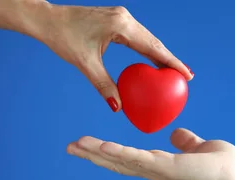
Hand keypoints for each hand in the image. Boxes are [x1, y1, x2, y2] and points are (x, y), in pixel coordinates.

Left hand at [36, 4, 193, 111]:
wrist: (47, 19)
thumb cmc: (63, 38)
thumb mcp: (85, 63)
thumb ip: (104, 85)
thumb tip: (118, 107)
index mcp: (121, 26)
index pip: (152, 47)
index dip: (171, 62)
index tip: (187, 74)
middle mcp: (125, 18)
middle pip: (154, 42)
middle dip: (170, 60)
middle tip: (186, 77)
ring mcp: (121, 16)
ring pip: (147, 38)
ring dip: (160, 54)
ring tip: (174, 71)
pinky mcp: (116, 19)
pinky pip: (138, 36)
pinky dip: (148, 48)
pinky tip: (153, 59)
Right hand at [66, 128, 234, 179]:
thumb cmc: (225, 169)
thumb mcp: (201, 148)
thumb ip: (187, 142)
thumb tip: (175, 133)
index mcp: (162, 165)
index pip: (129, 158)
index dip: (108, 152)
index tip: (89, 144)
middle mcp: (156, 171)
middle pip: (118, 162)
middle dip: (93, 154)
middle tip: (70, 146)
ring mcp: (159, 171)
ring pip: (122, 161)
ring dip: (97, 153)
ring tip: (74, 145)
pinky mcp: (166, 169)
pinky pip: (137, 159)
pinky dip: (118, 153)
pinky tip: (101, 146)